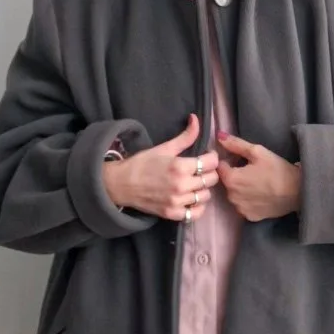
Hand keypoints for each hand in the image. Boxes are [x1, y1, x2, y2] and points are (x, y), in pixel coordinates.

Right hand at [102, 114, 218, 220]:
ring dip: (203, 188)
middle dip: (209, 172)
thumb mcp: (164, 147)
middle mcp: (182, 185)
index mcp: (180, 166)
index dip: (212, 157)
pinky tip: (192, 199)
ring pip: (206, 196)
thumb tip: (196, 119)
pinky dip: (197, 207)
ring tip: (195, 183)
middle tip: (201, 169)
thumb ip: (185, 136)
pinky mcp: (173, 214)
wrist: (122, 183)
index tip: (207, 156)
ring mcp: (177, 201)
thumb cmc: (143, 163)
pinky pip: (196, 214)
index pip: (212, 162)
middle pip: (212, 179)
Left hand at [216, 133, 300, 222]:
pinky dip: (248, 200)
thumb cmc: (277, 169)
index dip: (228, 161)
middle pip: (227, 181)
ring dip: (240, 188)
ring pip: (234, 194)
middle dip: (234, 174)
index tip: (241, 159)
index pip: (219, 167)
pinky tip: (260, 195)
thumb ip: (236, 144)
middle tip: (252, 170)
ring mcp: (240, 209)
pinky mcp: (249, 217)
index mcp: (231, 179)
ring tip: (257, 182)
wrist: (298, 192)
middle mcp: (231, 196)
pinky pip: (243, 205)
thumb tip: (219, 136)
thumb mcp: (258, 152)